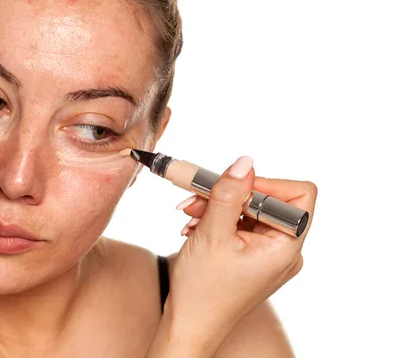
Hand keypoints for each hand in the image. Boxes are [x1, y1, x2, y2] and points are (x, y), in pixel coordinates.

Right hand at [166, 156, 317, 352]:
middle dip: (228, 195)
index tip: (231, 185)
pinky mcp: (253, 256)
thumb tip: (244, 162)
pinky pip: (241, 224)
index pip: (297, 194)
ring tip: (190, 217)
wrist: (189, 324)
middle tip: (196, 200)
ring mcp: (268, 254)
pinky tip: (195, 227)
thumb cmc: (202, 291)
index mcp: (286, 247)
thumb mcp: (211, 235)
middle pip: (267, 199)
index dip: (264, 183)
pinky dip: (218, 220)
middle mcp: (284, 250)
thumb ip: (228, 194)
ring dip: (217, 207)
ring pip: (249, 210)